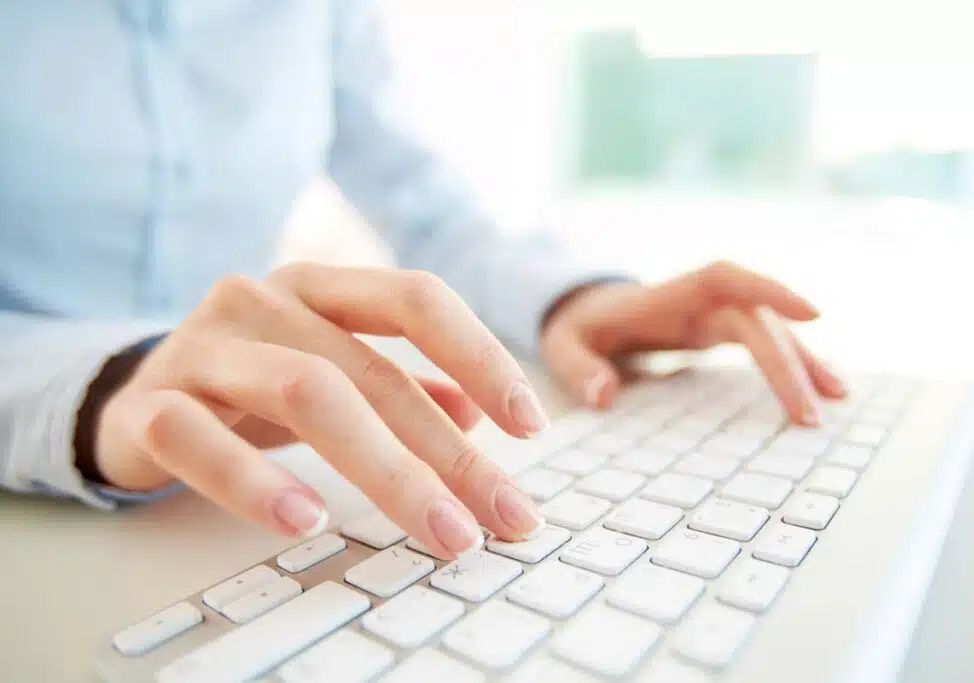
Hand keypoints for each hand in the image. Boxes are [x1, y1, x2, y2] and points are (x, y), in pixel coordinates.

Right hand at [94, 265, 547, 557]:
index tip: (531, 423)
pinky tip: (306, 521)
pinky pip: (199, 438)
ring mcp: (202, 347)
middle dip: (448, 452)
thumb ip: (401, 385)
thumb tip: (478, 415)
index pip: (415, 299)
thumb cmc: (250, 383)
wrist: (131, 394)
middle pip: (372, 371)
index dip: (481, 354)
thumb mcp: (331, 371)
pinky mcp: (149, 404)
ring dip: (384, 470)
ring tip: (438, 530)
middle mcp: (262, 301)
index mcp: (317, 288)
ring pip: (304, 393)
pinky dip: (255, 483)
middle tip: (502, 514)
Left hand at [540, 261, 845, 423]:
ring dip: (804, 360)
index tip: (813, 314)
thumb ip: (578, 367)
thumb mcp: (562, 345)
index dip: (768, 289)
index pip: (725, 279)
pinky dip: (791, 364)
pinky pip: (764, 343)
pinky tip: (820, 389)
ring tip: (838, 398)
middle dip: (788, 362)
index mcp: (666, 295)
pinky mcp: (718, 332)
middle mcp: (698, 300)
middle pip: (756, 320)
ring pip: (770, 330)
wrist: (583, 311)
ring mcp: (712, 315)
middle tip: (810, 415)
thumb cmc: (577, 326)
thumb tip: (603, 395)